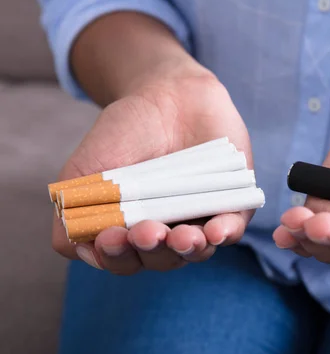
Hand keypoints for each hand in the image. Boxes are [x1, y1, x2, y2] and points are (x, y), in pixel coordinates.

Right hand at [53, 65, 252, 274]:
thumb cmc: (124, 135)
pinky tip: (216, 232)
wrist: (167, 93)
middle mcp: (167, 232)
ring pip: (197, 250)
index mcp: (130, 231)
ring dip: (187, 249)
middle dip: (152, 251)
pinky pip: (233, 228)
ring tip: (181, 237)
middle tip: (145, 233)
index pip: (124, 259)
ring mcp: (201, 220)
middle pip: (161, 259)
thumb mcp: (85, 171)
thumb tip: (78, 249)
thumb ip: (71, 214)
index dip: (116, 256)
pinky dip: (226, 233)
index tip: (110, 237)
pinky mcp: (232, 204)